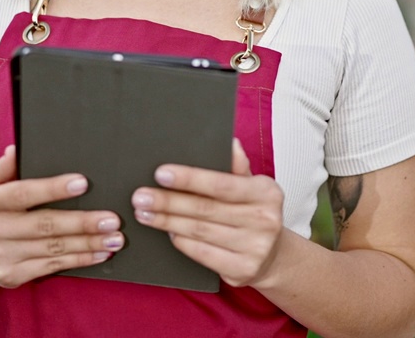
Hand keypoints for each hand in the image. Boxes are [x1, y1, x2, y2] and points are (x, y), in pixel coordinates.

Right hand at [0, 145, 124, 287]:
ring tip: (114, 238)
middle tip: (112, 219)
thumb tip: (16, 150)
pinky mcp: (10, 277)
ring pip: (53, 248)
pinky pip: (52, 267)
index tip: (83, 183)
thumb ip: (7, 169)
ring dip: (88, 244)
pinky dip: (79, 260)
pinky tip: (100, 254)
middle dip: (82, 222)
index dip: (52, 188)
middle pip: (43, 225)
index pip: (22, 193)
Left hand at [131, 139, 285, 287]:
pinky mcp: (243, 270)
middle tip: (141, 196)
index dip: (189, 178)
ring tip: (145, 213)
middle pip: (205, 208)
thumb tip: (229, 144)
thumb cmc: (254, 213)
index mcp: (267, 192)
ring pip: (199, 231)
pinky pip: (201, 253)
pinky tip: (167, 232)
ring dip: (167, 221)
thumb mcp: (252, 187)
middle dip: (168, 201)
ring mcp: (255, 248)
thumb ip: (237, 168)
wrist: (273, 256)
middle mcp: (265, 220)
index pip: (221, 184)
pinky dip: (180, 241)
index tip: (160, 174)